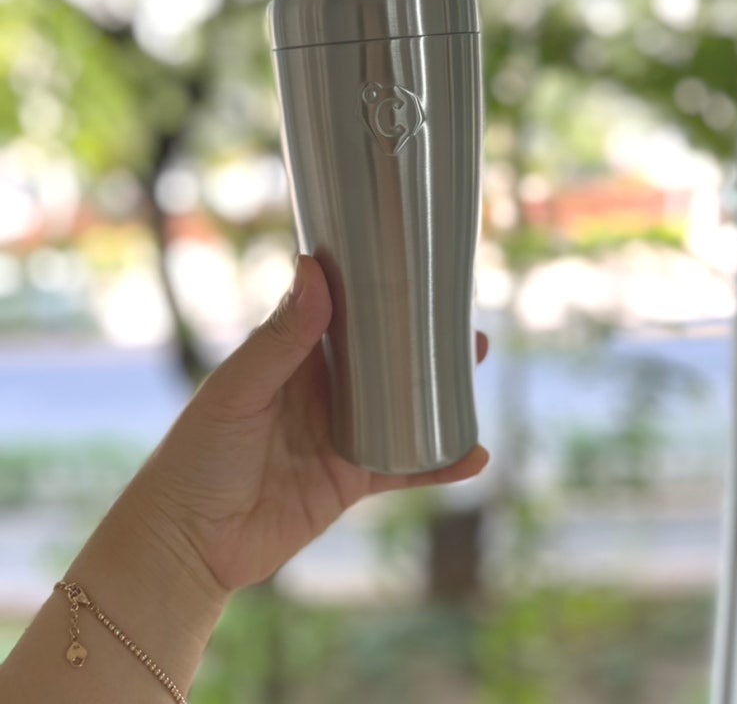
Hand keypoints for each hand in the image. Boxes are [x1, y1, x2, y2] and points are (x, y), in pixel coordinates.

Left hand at [131, 255, 489, 594]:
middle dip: (420, 340)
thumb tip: (312, 267)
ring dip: (438, 392)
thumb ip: (281, 336)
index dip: (375, 293)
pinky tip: (474, 455)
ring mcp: (339, 435)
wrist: (187, 542)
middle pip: (381, 358)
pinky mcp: (350, 480)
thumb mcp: (239, 387)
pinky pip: (404, 468)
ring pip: (400, 408)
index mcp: (291, 357)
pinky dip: (439, 465)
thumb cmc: (197, 453)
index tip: (413, 268)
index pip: (340, 314)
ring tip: (475, 365)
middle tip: (462, 318)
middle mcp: (321, 391)